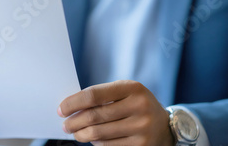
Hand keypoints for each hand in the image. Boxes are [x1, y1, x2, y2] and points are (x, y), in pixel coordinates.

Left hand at [58, 80, 174, 145]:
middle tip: (65, 125)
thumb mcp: (125, 93)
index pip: (94, 94)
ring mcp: (141, 128)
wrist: (165, 126)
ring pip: (99, 134)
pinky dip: (96, 143)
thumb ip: (102, 96)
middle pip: (94, 116)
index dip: (73, 102)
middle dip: (74, 122)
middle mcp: (139, 107)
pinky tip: (93, 139)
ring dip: (82, 135)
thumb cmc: (136, 105)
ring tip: (75, 133)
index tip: (62, 109)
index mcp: (132, 88)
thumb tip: (72, 107)